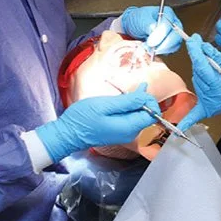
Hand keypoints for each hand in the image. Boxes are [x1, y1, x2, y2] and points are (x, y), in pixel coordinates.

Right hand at [36, 83, 160, 161]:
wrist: (68, 134)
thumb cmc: (82, 119)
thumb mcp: (104, 105)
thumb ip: (127, 102)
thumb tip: (145, 98)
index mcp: (129, 127)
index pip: (153, 115)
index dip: (149, 101)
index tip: (140, 91)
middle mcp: (130, 133)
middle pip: (147, 115)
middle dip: (143, 100)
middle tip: (137, 86)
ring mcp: (124, 133)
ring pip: (138, 115)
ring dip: (136, 102)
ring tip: (134, 89)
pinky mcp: (118, 130)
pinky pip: (130, 118)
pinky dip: (130, 107)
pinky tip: (129, 97)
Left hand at [120, 6, 183, 53]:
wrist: (134, 27)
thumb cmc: (138, 19)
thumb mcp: (141, 19)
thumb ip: (149, 24)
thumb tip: (155, 29)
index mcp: (168, 13)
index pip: (169, 24)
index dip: (161, 34)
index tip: (151, 41)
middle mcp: (173, 24)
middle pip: (176, 36)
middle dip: (164, 44)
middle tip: (152, 48)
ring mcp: (173, 35)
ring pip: (174, 45)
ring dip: (161, 49)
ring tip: (148, 48)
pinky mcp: (170, 45)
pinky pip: (169, 51)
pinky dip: (160, 52)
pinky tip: (151, 50)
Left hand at [177, 35, 220, 130]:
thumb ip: (216, 57)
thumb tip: (201, 46)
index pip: (202, 68)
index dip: (196, 53)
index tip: (191, 40)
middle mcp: (214, 100)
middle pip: (198, 74)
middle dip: (199, 59)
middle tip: (202, 45)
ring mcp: (211, 106)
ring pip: (197, 81)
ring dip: (200, 71)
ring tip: (212, 65)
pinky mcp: (211, 108)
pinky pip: (196, 115)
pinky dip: (187, 121)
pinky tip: (178, 131)